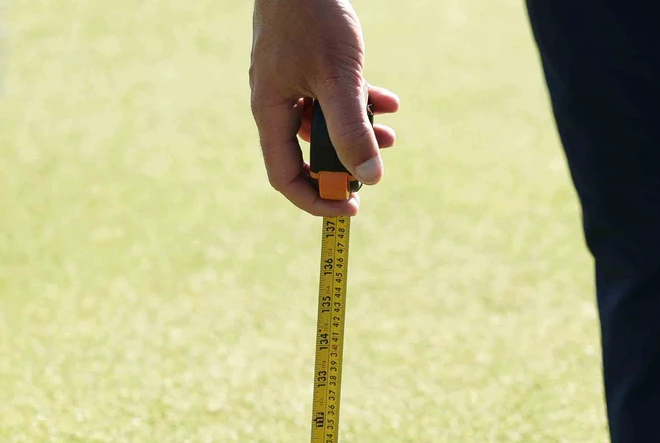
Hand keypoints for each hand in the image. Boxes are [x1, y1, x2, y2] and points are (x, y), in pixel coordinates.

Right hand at [250, 0, 399, 215]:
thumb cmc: (312, 17)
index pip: (285, 176)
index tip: (351, 207)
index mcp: (270, 112)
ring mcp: (289, 83)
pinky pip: (331, 96)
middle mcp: (275, 102)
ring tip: (390, 132)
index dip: (316, 199)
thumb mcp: (338, 79)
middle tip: (377, 163)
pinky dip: (359, 102)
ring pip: (323, 123)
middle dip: (344, 161)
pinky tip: (389, 101)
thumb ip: (351, 129)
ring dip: (357, 131)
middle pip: (307, 152)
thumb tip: (370, 178)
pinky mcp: (305, 65)